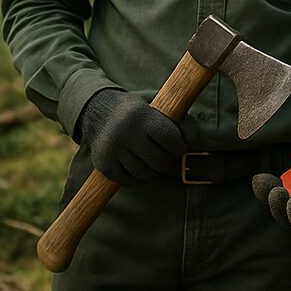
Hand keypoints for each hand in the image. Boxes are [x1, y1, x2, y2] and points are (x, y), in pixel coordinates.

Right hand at [77, 88, 194, 184]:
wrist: (100, 113)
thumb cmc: (141, 114)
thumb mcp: (161, 109)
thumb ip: (183, 122)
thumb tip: (190, 141)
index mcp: (142, 115)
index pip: (170, 138)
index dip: (179, 146)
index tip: (179, 145)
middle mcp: (125, 132)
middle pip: (158, 160)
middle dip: (167, 160)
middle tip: (167, 155)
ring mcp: (112, 150)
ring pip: (144, 173)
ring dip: (154, 171)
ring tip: (154, 162)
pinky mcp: (103, 164)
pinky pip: (128, 181)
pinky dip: (139, 178)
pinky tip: (141, 167)